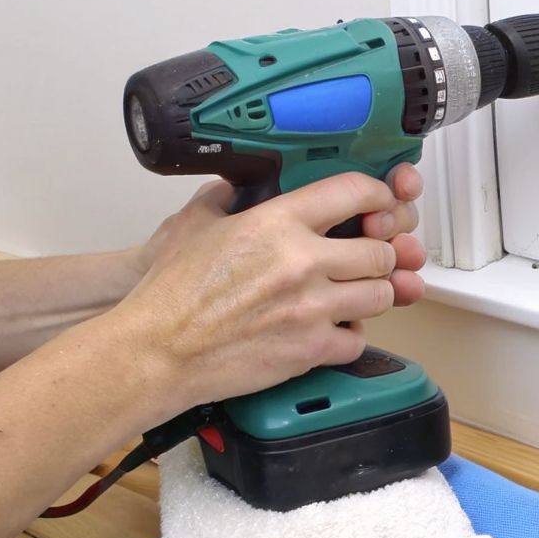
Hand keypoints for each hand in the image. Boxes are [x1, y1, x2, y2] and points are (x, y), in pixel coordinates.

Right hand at [103, 170, 427, 417]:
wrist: (157, 352)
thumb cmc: (170, 294)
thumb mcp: (192, 227)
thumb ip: (221, 199)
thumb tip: (231, 185)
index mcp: (277, 223)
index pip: (353, 192)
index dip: (377, 195)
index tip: (379, 203)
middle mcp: (302, 261)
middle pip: (379, 251)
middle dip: (377, 255)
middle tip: (365, 261)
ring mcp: (311, 308)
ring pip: (381, 295)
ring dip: (372, 295)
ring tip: (353, 296)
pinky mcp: (311, 349)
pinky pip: (359, 340)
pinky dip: (350, 337)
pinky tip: (333, 331)